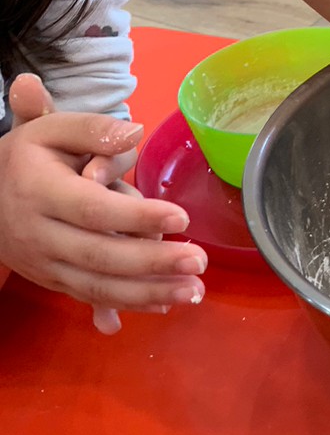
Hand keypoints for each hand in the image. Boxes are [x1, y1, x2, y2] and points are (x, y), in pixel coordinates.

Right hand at [0, 74, 206, 324]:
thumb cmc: (26, 157)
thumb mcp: (49, 130)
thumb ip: (91, 128)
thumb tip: (135, 133)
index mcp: (41, 192)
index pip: (93, 209)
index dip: (137, 216)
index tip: (181, 217)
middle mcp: (41, 235)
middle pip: (99, 255)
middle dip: (152, 262)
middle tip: (199, 260)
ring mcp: (45, 264)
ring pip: (96, 286)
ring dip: (147, 293)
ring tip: (193, 290)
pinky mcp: (52, 281)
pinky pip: (90, 297)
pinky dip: (127, 304)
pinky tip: (164, 306)